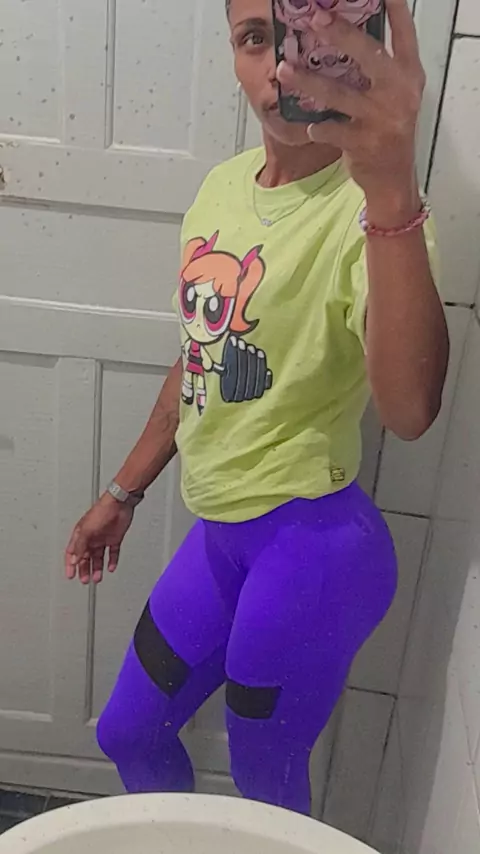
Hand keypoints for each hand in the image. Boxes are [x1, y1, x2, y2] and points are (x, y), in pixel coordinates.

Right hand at [65, 493, 133, 584]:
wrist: (120, 504)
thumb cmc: (102, 511)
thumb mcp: (86, 530)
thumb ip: (80, 546)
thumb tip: (74, 560)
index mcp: (80, 534)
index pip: (72, 552)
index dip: (70, 564)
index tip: (70, 575)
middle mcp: (91, 537)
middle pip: (85, 557)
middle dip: (84, 569)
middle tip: (85, 580)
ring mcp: (103, 538)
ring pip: (98, 557)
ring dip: (97, 568)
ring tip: (97, 578)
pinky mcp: (114, 538)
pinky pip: (112, 553)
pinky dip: (112, 561)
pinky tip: (111, 568)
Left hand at [277, 0, 424, 217]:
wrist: (392, 179)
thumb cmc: (387, 129)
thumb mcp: (394, 94)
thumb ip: (378, 67)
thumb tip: (340, 34)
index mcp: (409, 73)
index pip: (403, 30)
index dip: (392, 6)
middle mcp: (400, 91)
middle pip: (368, 54)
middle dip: (341, 34)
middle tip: (315, 19)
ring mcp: (382, 118)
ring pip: (338, 93)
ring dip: (307, 81)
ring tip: (283, 70)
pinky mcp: (364, 143)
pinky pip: (330, 129)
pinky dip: (316, 127)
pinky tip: (307, 125)